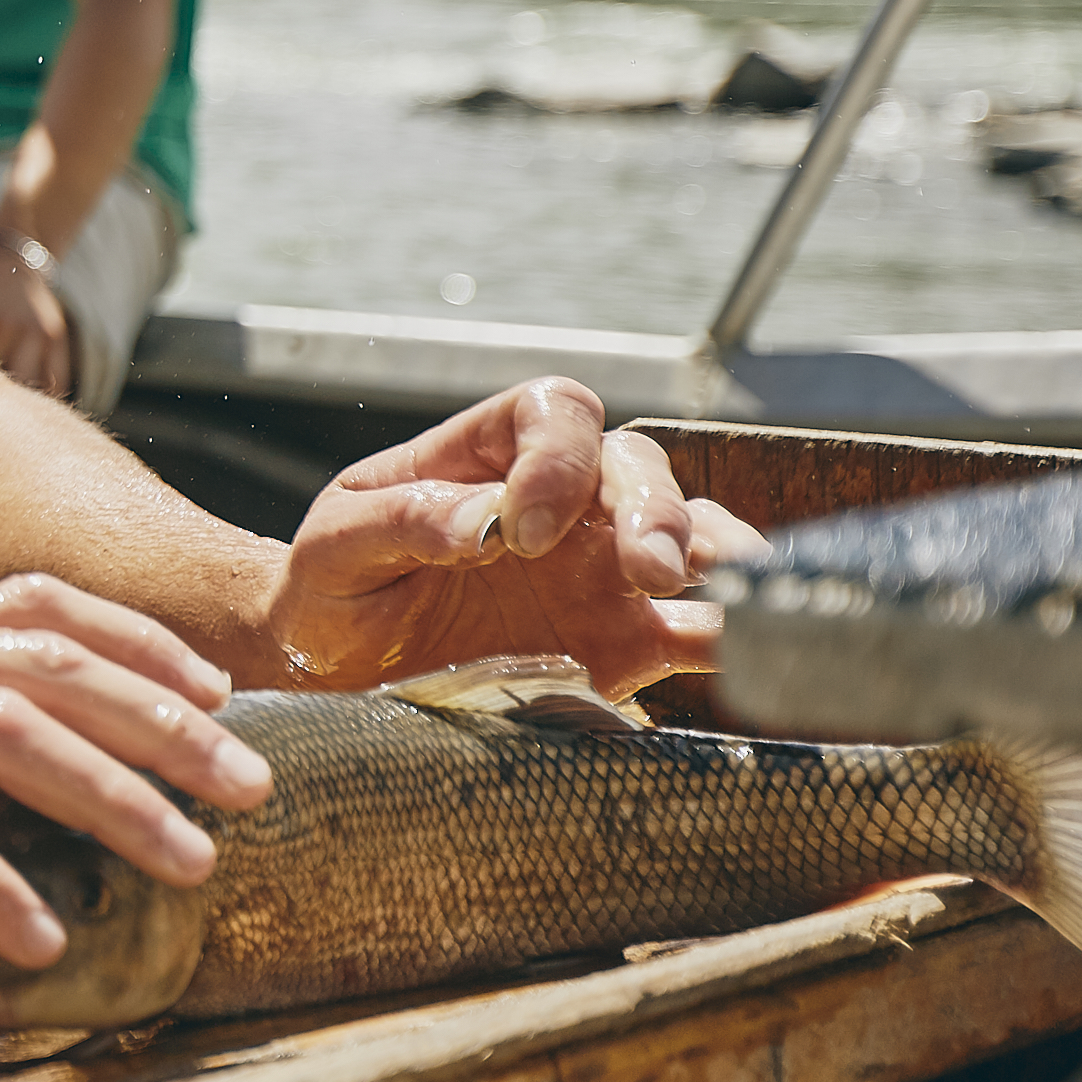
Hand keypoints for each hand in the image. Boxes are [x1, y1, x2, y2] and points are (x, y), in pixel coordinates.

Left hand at [273, 378, 771, 699]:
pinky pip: (697, 627)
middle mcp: (558, 502)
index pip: (554, 412)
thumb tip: (476, 522)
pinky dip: (731, 633)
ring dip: (716, 555)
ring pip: (688, 532)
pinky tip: (749, 649)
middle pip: (635, 467)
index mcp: (485, 456)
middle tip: (645, 568)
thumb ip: (400, 523)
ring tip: (727, 593)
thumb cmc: (332, 587)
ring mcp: (598, 569)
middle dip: (655, 508)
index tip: (518, 532)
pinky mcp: (625, 641)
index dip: (557, 457)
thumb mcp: (334, 548)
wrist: (339, 668)